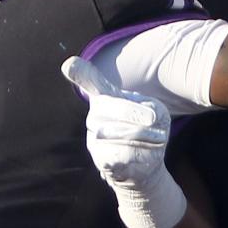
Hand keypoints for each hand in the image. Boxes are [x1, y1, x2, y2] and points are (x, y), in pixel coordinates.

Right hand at [62, 56, 185, 227]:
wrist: (145, 163)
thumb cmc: (150, 130)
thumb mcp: (159, 113)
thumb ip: (152, 110)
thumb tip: (141, 122)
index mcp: (107, 96)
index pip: (90, 81)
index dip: (79, 72)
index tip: (69, 65)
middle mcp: (96, 114)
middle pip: (113, 106)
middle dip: (137, 113)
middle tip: (153, 119)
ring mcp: (95, 136)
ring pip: (121, 131)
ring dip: (146, 136)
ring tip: (156, 139)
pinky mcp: (100, 157)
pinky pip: (121, 154)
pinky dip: (140, 154)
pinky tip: (143, 154)